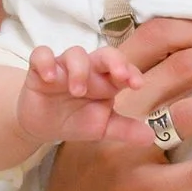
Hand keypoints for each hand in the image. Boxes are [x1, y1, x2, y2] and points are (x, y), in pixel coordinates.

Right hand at [17, 43, 142, 145]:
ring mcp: (64, 66)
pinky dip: (45, 62)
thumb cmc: (76, 120)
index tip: (137, 85)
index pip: (123, 68)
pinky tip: (49, 77)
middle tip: (119, 75)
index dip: (131, 72)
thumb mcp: (102, 128)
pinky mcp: (40, 68)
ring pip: (75, 53)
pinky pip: (41, 55)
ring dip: (79, 70)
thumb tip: (151, 137)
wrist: (43, 125)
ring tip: (77, 91)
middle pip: (105, 53)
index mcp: (106, 80)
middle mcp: (88, 69)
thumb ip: (125, 130)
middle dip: (114, 60)